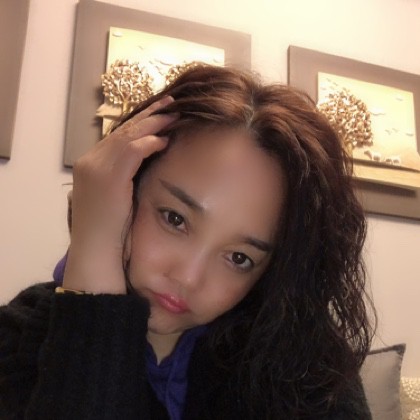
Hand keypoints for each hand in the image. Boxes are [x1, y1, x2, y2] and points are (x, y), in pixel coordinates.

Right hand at [63, 97, 177, 293]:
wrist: (96, 250)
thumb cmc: (109, 229)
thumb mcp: (115, 197)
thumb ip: (124, 177)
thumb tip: (144, 164)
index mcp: (91, 165)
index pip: (117, 136)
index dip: (139, 123)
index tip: (158, 114)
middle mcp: (91, 161)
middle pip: (123, 130)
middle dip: (149, 116)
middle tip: (169, 104)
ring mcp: (97, 167)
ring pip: (129, 135)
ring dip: (153, 124)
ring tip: (173, 114)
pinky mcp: (109, 176)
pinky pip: (132, 151)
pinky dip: (149, 143)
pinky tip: (164, 140)